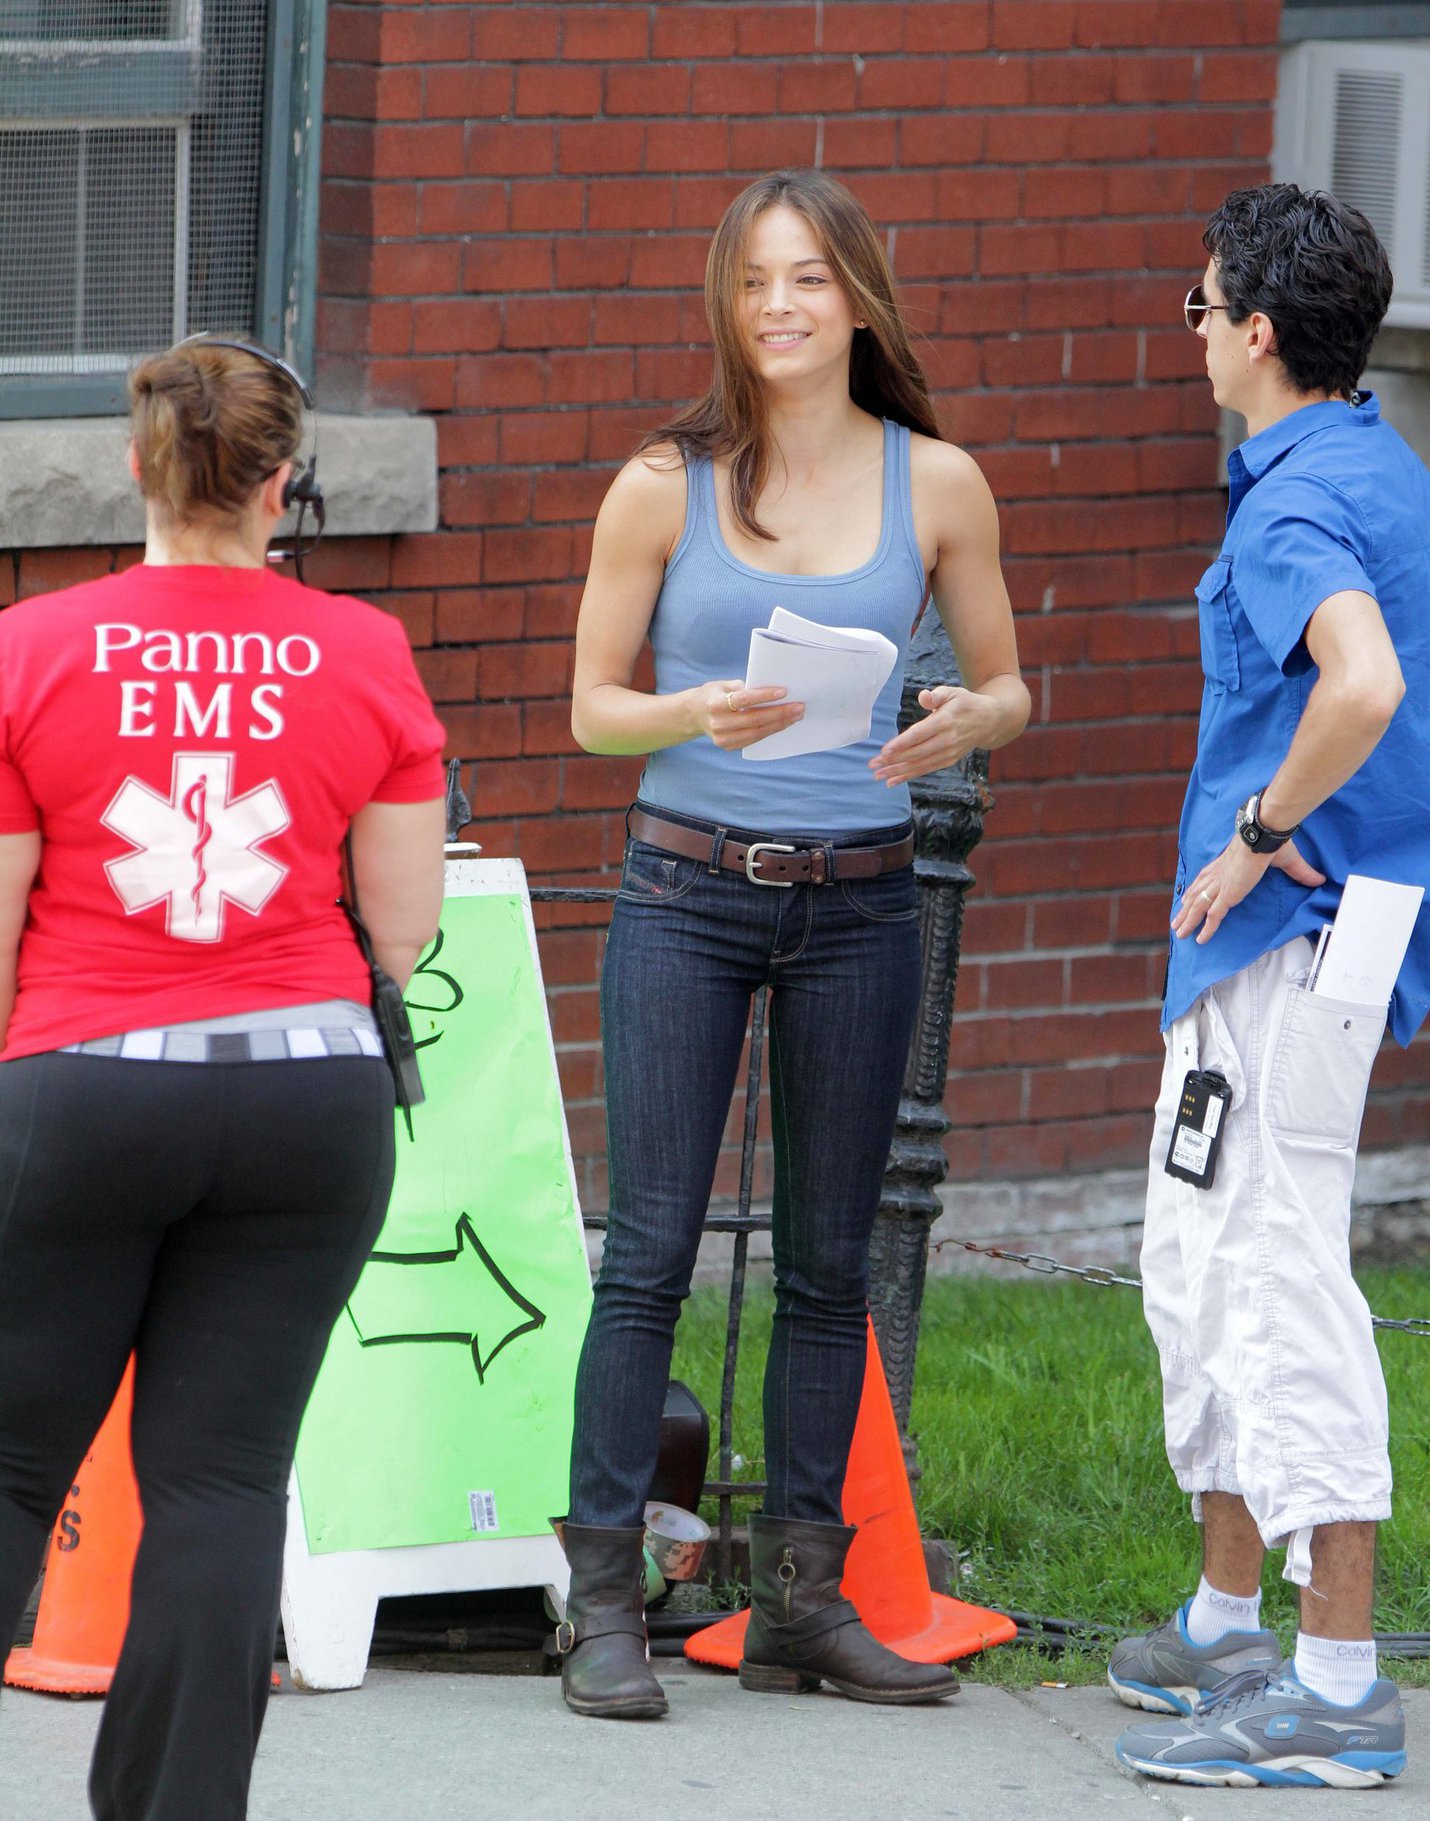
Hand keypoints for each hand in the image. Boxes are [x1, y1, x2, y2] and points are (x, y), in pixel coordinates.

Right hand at [691, 679, 803, 751]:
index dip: (765, 696)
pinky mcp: (728, 746)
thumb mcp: (722, 684)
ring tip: (796, 716)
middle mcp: (718, 723)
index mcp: (715, 703)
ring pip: (757, 732)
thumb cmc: (713, 695)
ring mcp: (723, 738)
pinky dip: (770, 731)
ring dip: (780, 724)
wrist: (693, 715)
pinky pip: (754, 739)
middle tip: (799, 707)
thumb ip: (743, 687)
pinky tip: (783, 724)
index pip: (744, 700)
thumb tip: (771, 691)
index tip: (784, 692)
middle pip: (755, 719)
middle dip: (780, 713)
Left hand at [869, 685, 999, 785]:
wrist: (989, 720)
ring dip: (897, 771)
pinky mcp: (948, 761)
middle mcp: (947, 740)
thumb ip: (937, 695)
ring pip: (919, 764)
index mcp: (946, 721)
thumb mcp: (953, 692)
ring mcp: (948, 753)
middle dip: (893, 760)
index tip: (884, 750)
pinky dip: (908, 776)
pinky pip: (925, 770)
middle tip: (873, 764)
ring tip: (878, 775)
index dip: (902, 743)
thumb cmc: (965, 703)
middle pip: (916, 753)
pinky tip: (892, 781)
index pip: (920, 734)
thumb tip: (923, 697)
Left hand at [1173, 836, 1325, 944]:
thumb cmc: (1272, 842)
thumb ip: (1301, 872)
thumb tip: (1319, 879)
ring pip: (1198, 908)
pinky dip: (1206, 929)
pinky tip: (1200, 940)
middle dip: (1186, 909)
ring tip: (1179, 933)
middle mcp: (1219, 875)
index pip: (1207, 877)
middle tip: (1177, 921)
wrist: (1263, 835)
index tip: (1188, 896)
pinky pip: (1213, 916)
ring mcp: (1221, 886)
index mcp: (1227, 864)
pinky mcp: (1227, 895)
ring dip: (1188, 921)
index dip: (1197, 887)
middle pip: (1196, 894)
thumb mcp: (1287, 860)